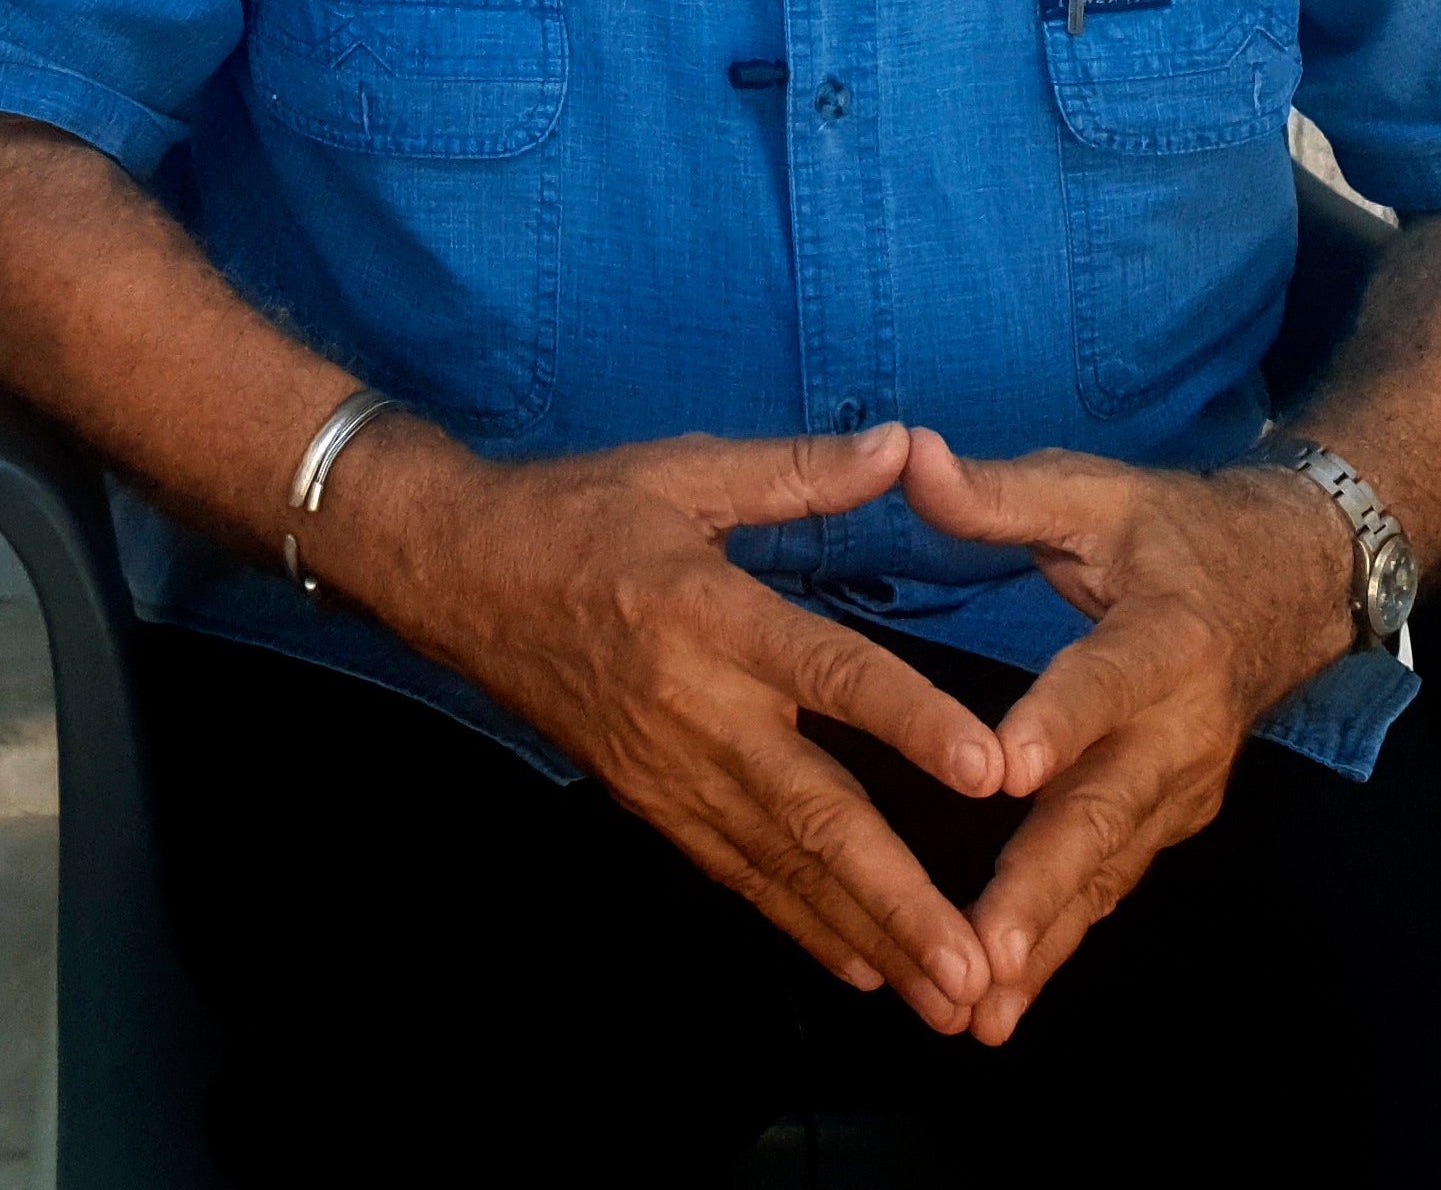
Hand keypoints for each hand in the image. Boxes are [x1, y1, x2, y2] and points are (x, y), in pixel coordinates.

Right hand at [337, 421, 1007, 1031]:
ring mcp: (668, 767)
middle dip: (898, 898)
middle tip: (976, 966)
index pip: (829, 673)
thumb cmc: (571, 513)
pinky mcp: (649, 798)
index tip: (989, 770)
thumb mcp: (681, 471)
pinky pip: (735, 871)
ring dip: (868, 934)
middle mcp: (694, 706)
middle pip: (811, 813)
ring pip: (781, 865)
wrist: (451, 573)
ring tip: (950, 1000)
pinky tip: (865, 969)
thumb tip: (909, 442)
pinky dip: (802, 925)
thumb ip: (800, 470)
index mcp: (710, 613)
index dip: (910, 720)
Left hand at [899, 431, 1356, 1044]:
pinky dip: (1060, 945)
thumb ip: (1001, 492)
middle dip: (1040, 889)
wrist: (1297, 581)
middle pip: (1106, 813)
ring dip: (1045, 941)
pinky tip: (1003, 1002)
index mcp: (1163, 638)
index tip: (1005, 769)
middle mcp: (1180, 728)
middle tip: (980, 952)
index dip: (1059, 723)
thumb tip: (910, 454)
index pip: (1104, 682)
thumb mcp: (1096, 493)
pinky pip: (1110, 886)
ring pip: (1107, 872)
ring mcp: (1181, 786)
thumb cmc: (1176, 533)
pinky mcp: (1170, 819)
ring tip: (981, 1008)